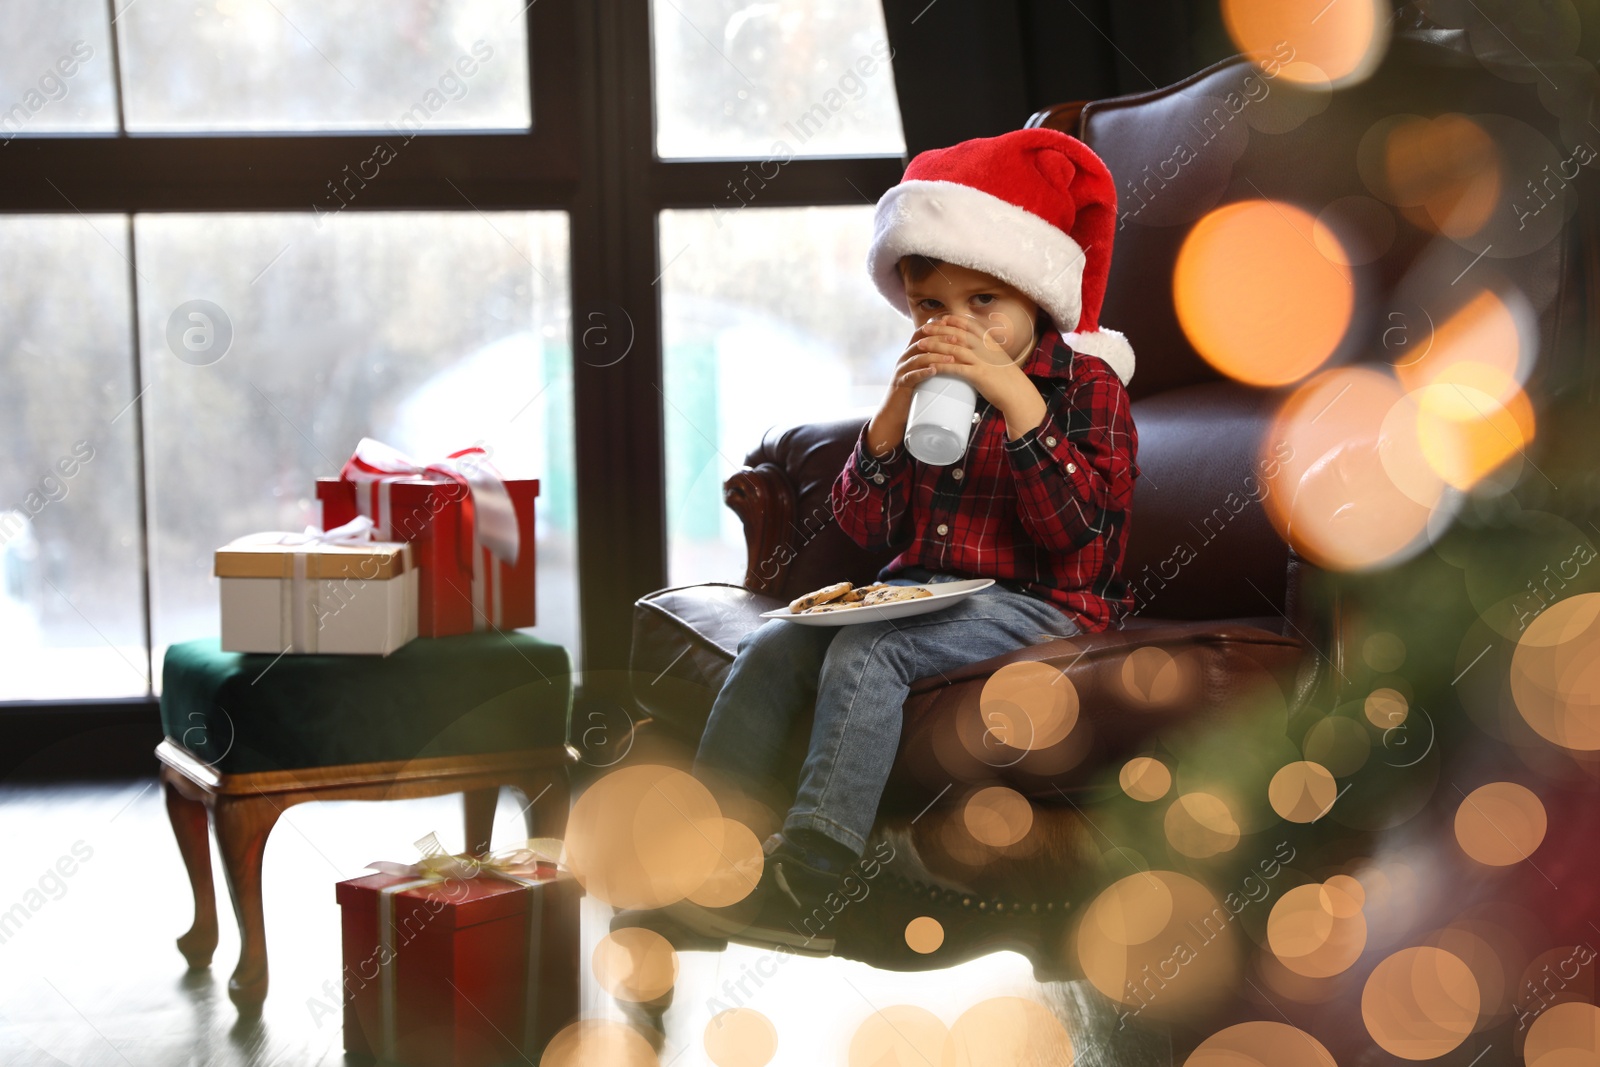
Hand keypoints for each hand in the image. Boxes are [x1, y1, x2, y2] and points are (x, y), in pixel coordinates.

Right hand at [865, 321, 953, 456]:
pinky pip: (912, 375)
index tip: (952, 324)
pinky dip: (923, 372)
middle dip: (940, 339)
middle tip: (958, 339)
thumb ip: (933, 361)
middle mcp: (904, 358)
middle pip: (922, 342)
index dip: (936, 326)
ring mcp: (901, 370)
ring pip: (918, 358)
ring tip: (951, 357)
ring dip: (936, 356)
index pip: (922, 332)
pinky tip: (934, 371)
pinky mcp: (900, 384)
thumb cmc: (913, 391)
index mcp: (910, 353)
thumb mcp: (922, 371)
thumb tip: (957, 355)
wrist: (894, 411)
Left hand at [915, 314, 1037, 413]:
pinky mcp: (978, 375)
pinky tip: (930, 366)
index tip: (941, 318)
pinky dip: (942, 366)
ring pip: (954, 349)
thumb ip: (985, 350)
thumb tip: (972, 348)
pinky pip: (956, 368)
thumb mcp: (997, 357)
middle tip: (924, 328)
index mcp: (989, 342)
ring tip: (921, 345)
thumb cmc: (1007, 377)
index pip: (969, 324)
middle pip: (957, 334)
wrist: (1018, 392)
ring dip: (935, 346)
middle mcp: (984, 348)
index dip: (954, 320)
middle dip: (939, 330)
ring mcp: (981, 361)